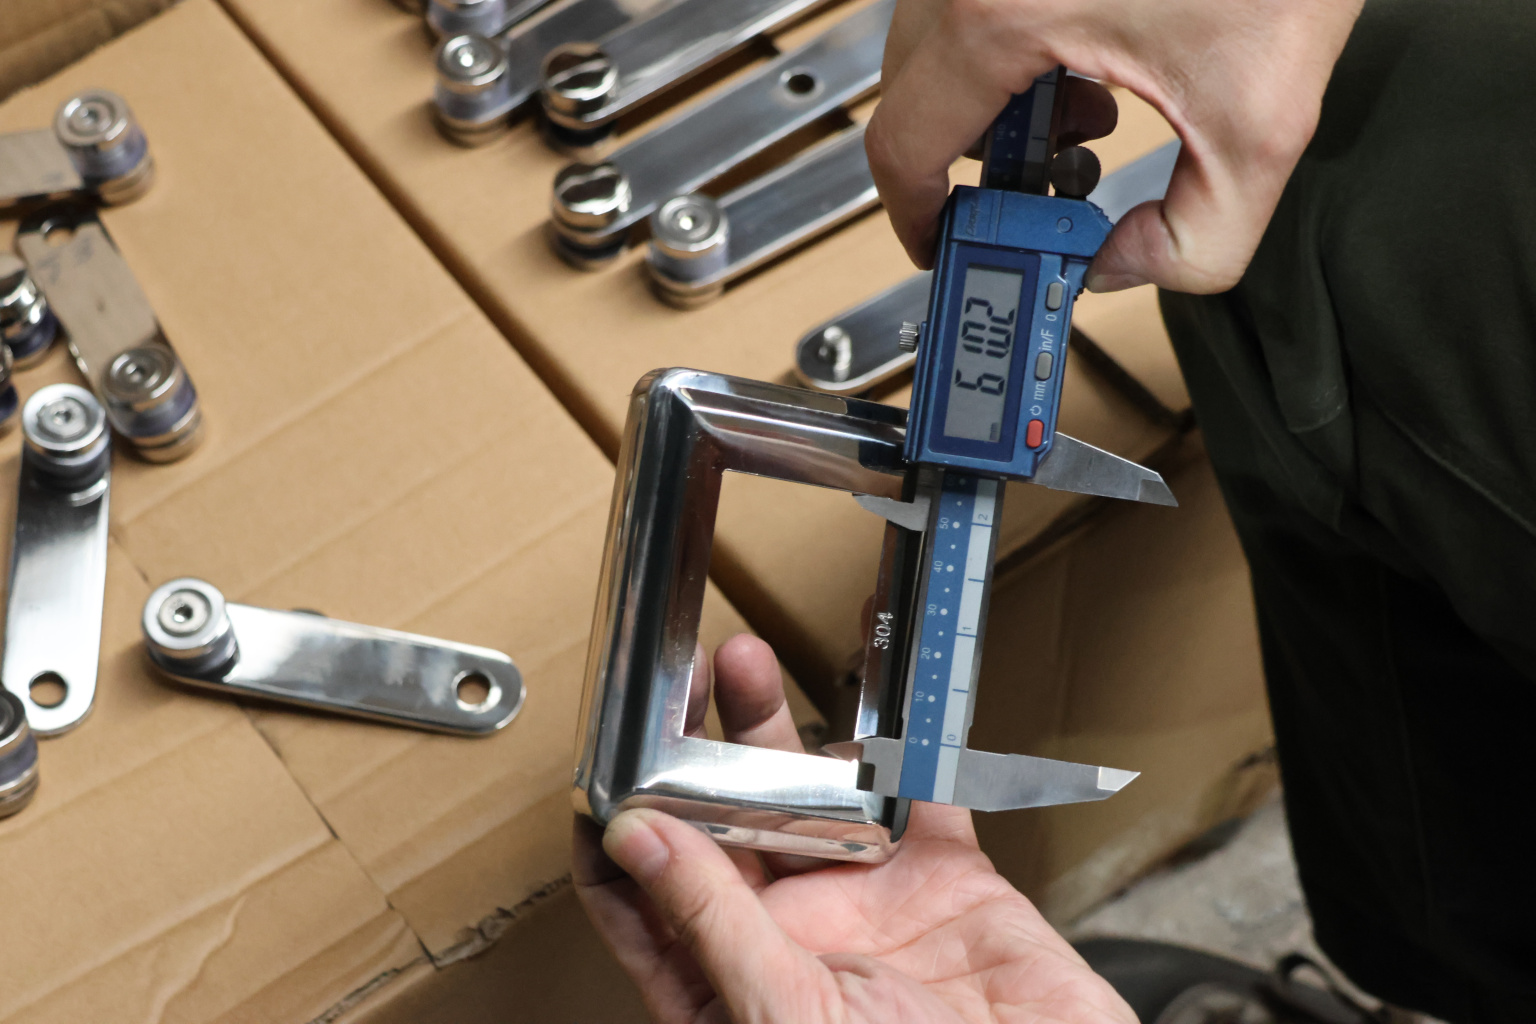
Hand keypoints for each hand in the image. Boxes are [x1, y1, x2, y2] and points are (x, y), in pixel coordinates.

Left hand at [574, 634, 1135, 1022]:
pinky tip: (877, 693)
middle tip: (685, 680)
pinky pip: (919, 792)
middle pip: (723, 823)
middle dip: (696, 749)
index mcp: (724, 980)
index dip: (618, 827)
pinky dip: (906, 741)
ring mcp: (866, 902)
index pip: (643, 896)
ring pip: (808, 794)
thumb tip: (633, 838)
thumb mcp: (779, 1013)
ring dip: (777, 732)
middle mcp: (788, 936)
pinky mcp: (945, 879)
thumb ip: (709, 922)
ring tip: (746, 667)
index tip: (601, 756)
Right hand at [864, 0, 1363, 291]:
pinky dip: (1011, 44)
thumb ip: (1192, 242)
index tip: (939, 243)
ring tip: (1084, 118)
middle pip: (908, 90)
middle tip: (1033, 192)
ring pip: (937, 38)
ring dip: (989, 97)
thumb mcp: (1258, 128)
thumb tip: (1119, 265)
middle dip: (963, 156)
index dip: (914, 213)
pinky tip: (1092, 59)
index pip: (902, 143)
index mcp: (1004, 13)